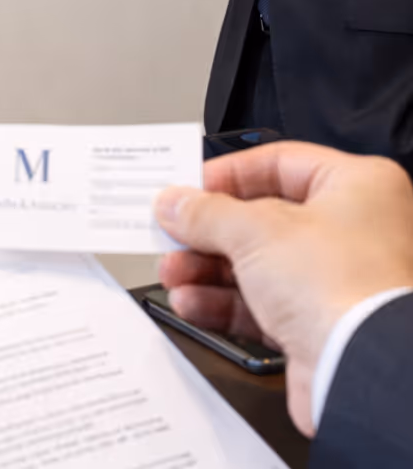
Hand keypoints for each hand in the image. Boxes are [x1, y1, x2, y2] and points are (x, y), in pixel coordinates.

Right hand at [154, 143, 412, 437]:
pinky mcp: (321, 325)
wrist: (365, 372)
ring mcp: (339, 280)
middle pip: (260, 217)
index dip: (226, 174)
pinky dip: (222, 302)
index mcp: (357, 187)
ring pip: (257, 263)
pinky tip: (191, 302)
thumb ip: (205, 212)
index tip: (188, 187)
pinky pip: (262, 304)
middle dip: (207, 231)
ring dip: (206, 268)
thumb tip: (176, 203)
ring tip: (172, 272)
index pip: (278, 163)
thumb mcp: (255, 231)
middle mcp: (354, 230)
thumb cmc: (344, 288)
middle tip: (171, 232)